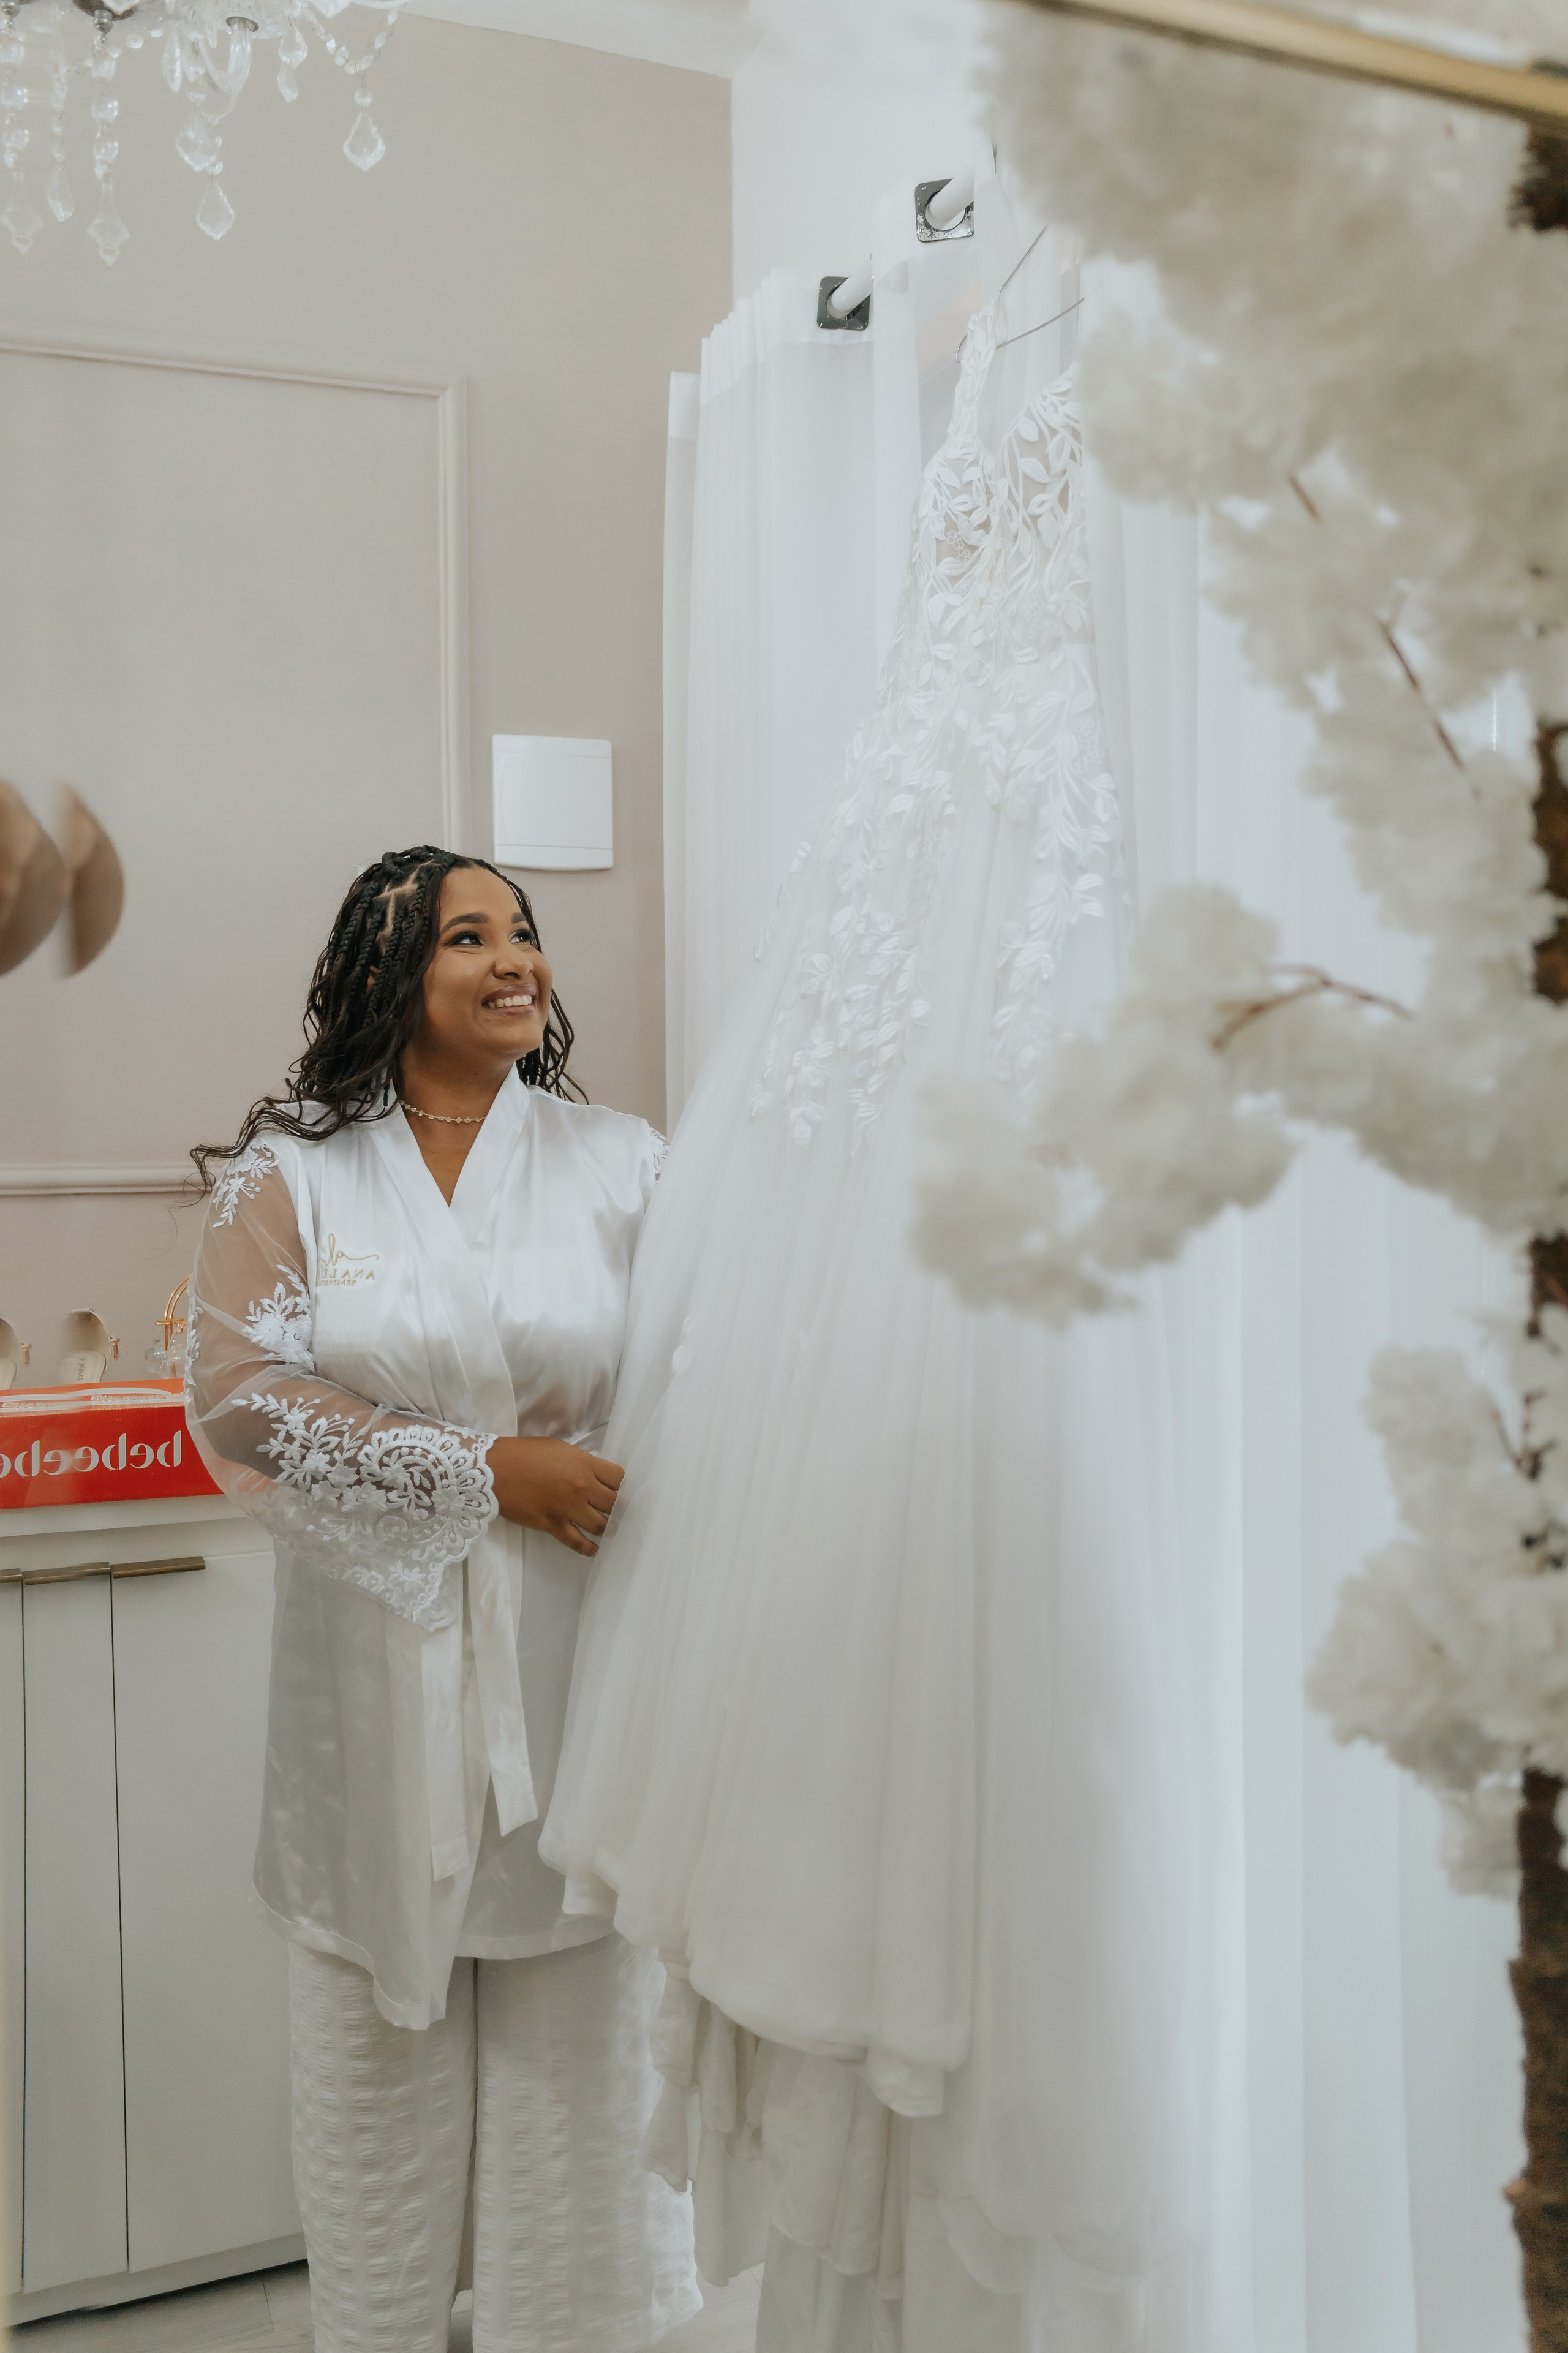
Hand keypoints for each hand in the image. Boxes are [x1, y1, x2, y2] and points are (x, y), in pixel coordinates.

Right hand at [485, 1436, 624, 1557]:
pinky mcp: (553, 1525)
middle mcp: (582, 1487)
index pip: (619, 1478)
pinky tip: (594, 1549)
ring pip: (601, 1525)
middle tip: (615, 1511)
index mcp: (585, 1464)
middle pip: (614, 1503)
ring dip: (606, 1527)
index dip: (621, 1484)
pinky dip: (589, 1548)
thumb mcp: (561, 1450)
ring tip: (607, 1528)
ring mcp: (568, 1508)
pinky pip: (578, 1542)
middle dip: (617, 1507)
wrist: (496, 1470)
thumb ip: (581, 1463)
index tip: (618, 1489)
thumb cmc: (526, 1454)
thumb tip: (594, 1476)